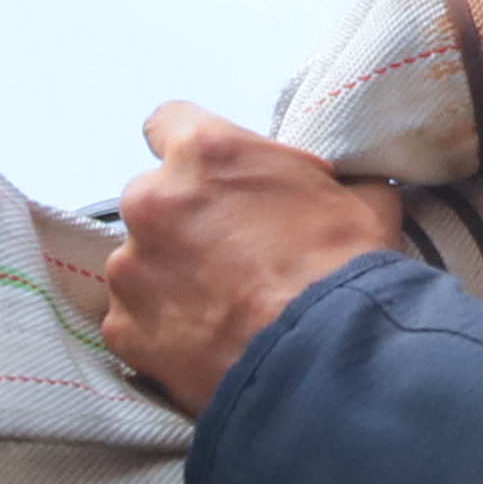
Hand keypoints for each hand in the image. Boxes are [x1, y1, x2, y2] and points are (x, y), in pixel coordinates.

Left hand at [94, 102, 403, 418]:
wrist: (325, 359)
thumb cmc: (344, 272)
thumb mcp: (360, 199)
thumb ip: (328, 180)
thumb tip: (343, 185)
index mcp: (205, 153)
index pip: (168, 124)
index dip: (193, 154)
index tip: (209, 179)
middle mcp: (152, 200)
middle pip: (153, 199)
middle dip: (183, 222)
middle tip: (228, 256)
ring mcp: (130, 267)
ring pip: (139, 263)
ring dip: (168, 278)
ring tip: (218, 310)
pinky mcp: (122, 328)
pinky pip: (133, 322)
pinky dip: (160, 332)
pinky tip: (201, 346)